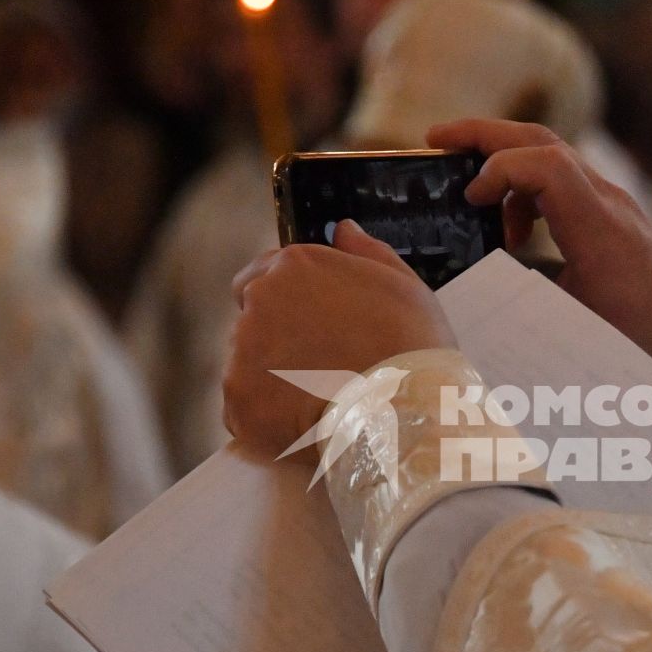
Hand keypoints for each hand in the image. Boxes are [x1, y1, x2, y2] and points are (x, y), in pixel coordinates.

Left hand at [223, 221, 456, 456]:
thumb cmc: (413, 346)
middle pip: (253, 318)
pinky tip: (305, 421)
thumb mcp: (404, 286)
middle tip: (322, 366)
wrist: (405, 413)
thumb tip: (344, 230)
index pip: (264, 274)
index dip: (291, 302)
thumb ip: (367, 253)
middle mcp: (259, 300)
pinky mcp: (239, 399)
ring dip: (273, 377)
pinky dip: (269, 416)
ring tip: (319, 398)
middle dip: (279, 338)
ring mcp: (243, 351)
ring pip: (248, 364)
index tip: (315, 327)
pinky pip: (245, 407)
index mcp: (294, 266)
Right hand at [428, 119, 651, 391]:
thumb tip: (467, 273)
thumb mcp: (567, 321)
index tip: (467, 199)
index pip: (542, 159)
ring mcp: (617, 206)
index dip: (496, 168)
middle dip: (484, 134)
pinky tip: (517, 234)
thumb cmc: (640, 344)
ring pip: (554, 155)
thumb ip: (516, 288)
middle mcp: (611, 202)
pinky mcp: (618, 219)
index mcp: (598, 224)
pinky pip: (567, 183)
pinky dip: (531, 191)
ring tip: (475, 200)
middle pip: (542, 139)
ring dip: (508, 165)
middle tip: (436, 140)